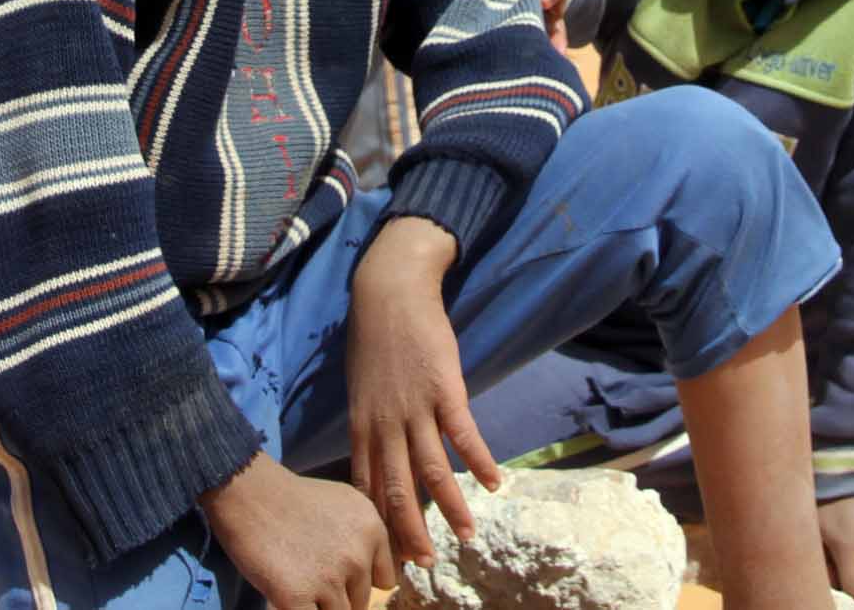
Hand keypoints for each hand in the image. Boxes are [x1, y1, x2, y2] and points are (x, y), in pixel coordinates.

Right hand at [201, 455, 393, 609]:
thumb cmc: (293, 498)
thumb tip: (380, 578)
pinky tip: (289, 596)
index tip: (342, 575)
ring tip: (300, 583)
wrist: (250, 495)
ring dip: (320, 606)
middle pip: (361, 602)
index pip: (385, 580)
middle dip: (340, 595)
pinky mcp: (297, 598)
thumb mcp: (346, 504)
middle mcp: (357, 555)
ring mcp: (329, 579)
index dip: (361, 581)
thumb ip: (366, 538)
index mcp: (373, 530)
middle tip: (313, 575)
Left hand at [348, 217, 496, 569]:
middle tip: (424, 562)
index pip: (368, 487)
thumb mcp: (360, 388)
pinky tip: (494, 483)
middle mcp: (386, 423)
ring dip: (450, 506)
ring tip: (467, 534)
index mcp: (363, 425)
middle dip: (410, 531)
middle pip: (397, 488)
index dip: (379, 523)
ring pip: (431, 469)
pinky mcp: (444, 387)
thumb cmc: (375, 337)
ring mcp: (415, 406)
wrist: (390, 291)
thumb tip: (374, 458)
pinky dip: (479, 460)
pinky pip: (463, 433)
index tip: (388, 552)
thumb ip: (368, 425)